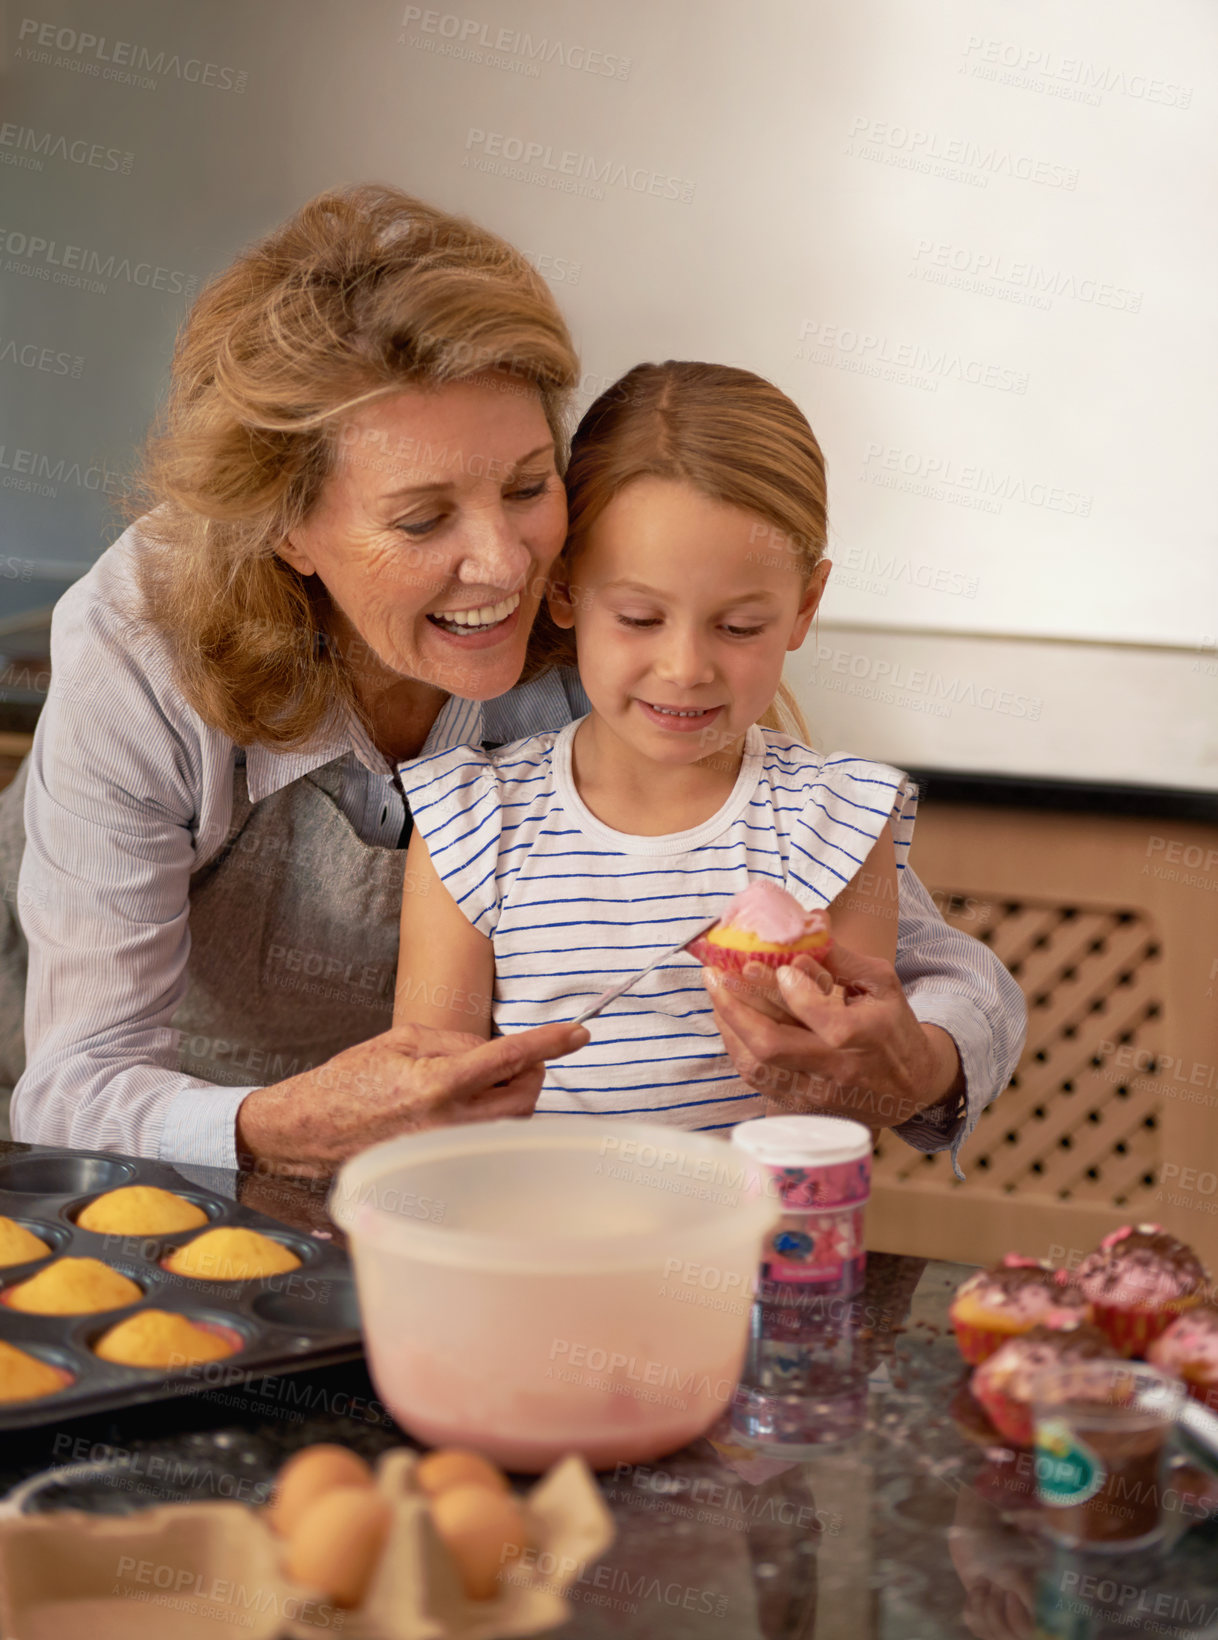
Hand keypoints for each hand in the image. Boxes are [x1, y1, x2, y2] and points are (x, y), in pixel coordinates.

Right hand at [235, 1019, 588, 1177]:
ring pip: (510, 1125)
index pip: (509, 1059)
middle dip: (531, 1074)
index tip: (578, 1033)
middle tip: (518, 1059)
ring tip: (483, 1083)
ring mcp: (445, 1153)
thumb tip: (497, 1048)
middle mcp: (447, 1124)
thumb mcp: (400, 1041)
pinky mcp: (441, 1171)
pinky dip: (491, 1122)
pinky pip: (487, 1144)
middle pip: (524, 1099)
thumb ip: (455, 1041)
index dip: (550, 1043)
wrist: (307, 1133)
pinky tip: (468, 1110)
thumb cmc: (347, 1082)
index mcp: (436, 1084)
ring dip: (512, 1099)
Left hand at [703, 940, 962, 1130]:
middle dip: (736, 1007)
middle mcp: (839, 1069)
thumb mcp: (880, 984)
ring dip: (729, 1026)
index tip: (772, 966)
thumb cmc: (892, 1026)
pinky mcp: (802, 1106)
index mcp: (867, 1035)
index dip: (792, 992)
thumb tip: (807, 924)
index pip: (823, 1019)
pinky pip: (757, 1080)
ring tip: (717, 993)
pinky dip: (738, 1047)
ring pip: (757, 1065)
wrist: (910, 1087)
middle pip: (773, 1045)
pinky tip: (730, 1020)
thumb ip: (841, 958)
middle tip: (714, 975)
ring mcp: (818, 1092)